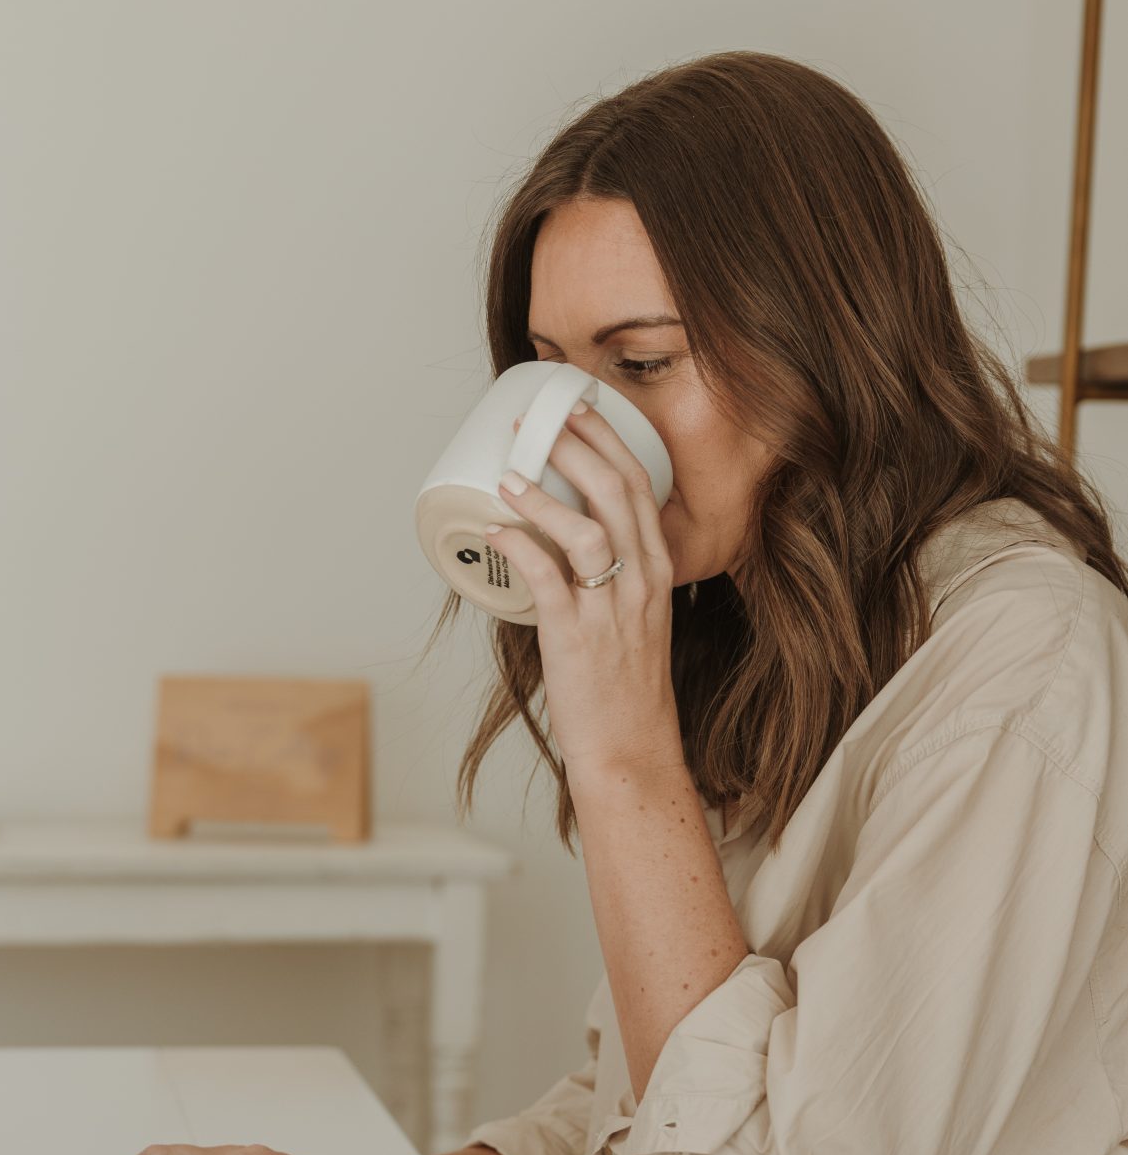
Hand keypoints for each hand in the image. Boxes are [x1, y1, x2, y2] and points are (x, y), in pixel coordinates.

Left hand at [490, 398, 681, 783]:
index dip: (604, 440)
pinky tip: (498, 529)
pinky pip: (549, 579)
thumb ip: (610, 571)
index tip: (573, 410)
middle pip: (614, 492)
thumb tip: (556, 535)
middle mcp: (641, 580)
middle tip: (534, 424)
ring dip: (543, 496)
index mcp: (657, 567)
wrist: (631, 744)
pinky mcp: (579, 636)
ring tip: (508, 476)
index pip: (639, 485)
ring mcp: (612, 608)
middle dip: (573, 447)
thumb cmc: (625, 683)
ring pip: (586, 530)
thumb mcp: (634, 612)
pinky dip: (522, 546)